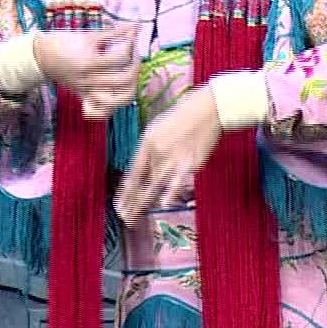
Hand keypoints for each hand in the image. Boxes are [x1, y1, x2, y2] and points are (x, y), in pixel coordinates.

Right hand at [33, 25, 138, 120]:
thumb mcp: (88, 36)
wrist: (42, 57)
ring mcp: (87, 92)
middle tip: (133, 54)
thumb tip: (136, 26)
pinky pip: (99, 113)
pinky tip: (115, 95)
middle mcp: (89, 81)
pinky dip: (109, 109)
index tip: (130, 37)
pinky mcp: (84, 98)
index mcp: (89, 62)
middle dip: (135, 65)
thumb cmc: (64, 43)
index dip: (130, 45)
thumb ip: (114, 32)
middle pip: (124, 80)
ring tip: (130, 75)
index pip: (121, 58)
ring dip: (130, 88)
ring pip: (117, 101)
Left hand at [115, 86, 220, 225]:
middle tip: (123, 218)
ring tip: (133, 218)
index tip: (118, 205)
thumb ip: (149, 149)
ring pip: (155, 186)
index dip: (125, 191)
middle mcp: (157, 152)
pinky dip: (170, 193)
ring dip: (142, 204)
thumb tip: (143, 168)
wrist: (207, 109)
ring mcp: (173, 158)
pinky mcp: (191, 163)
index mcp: (147, 143)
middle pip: (141, 183)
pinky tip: (163, 204)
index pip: (132, 173)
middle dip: (131, 203)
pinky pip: (177, 181)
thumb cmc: (182, 117)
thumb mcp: (157, 128)